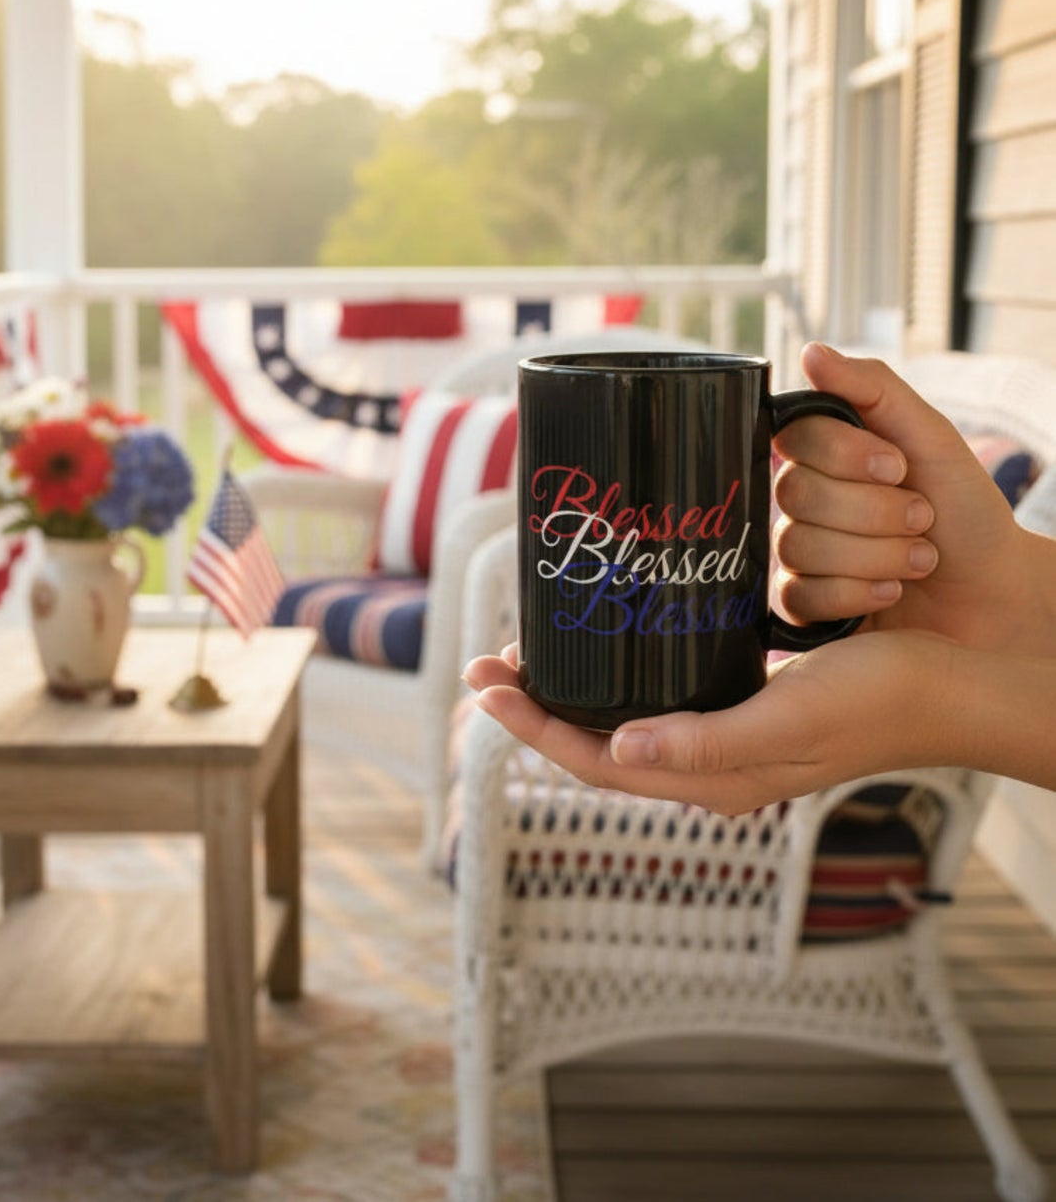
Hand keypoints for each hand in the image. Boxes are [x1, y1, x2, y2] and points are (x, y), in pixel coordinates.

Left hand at [463, 635, 972, 814]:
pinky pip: (656, 706)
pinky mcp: (742, 707)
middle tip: (485, 665)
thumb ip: (706, 741)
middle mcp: (709, 767)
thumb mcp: (790, 720)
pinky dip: (613, 686)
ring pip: (621, 727)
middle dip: (533, 711)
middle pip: (595, 747)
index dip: (533, 729)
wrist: (949, 683)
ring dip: (567, 699)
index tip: (485, 686)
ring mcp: (724, 740)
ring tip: (525, 660)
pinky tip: (604, 655)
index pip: (595, 764)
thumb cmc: (878, 701)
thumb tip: (619, 750)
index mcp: (714, 779)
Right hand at [774, 344, 1034, 653]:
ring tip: (917, 559)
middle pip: (796, 494)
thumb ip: (872, 388)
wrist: (993, 591)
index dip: (848, 456)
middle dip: (875, 512)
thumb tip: (811, 352)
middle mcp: (802, 501)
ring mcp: (796, 553)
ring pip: (800, 546)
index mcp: (825, 455)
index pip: (795, 438)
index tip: (898, 467)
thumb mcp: (930, 436)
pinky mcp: (800, 604)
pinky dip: (858, 593)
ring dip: (877, 555)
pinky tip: (889, 591)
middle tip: (920, 519)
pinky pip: (800, 595)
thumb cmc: (963, 511)